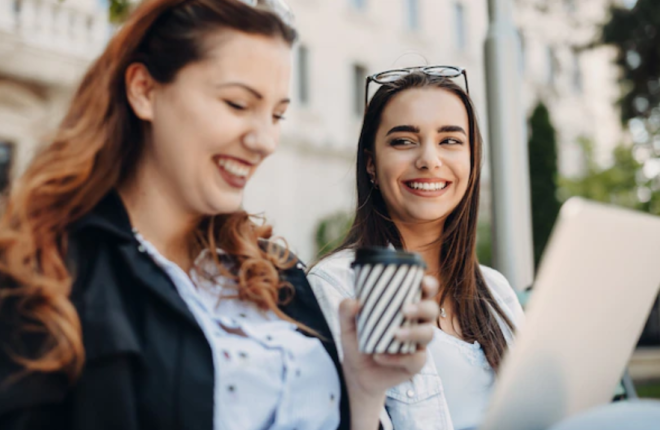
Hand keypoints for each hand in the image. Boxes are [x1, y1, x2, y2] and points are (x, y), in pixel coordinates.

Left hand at [339, 275, 439, 397]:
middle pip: (431, 310)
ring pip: (428, 334)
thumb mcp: (348, 325)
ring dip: (414, 332)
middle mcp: (415, 322)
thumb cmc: (358, 340)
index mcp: (404, 306)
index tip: (422, 282)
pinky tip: (379, 356)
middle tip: (405, 309)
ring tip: (395, 334)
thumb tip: (354, 302)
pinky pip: (415, 359)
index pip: (423, 291)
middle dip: (422, 308)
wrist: (357, 372)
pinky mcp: (415, 363)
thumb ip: (347, 311)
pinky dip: (398, 358)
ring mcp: (417, 343)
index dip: (428, 284)